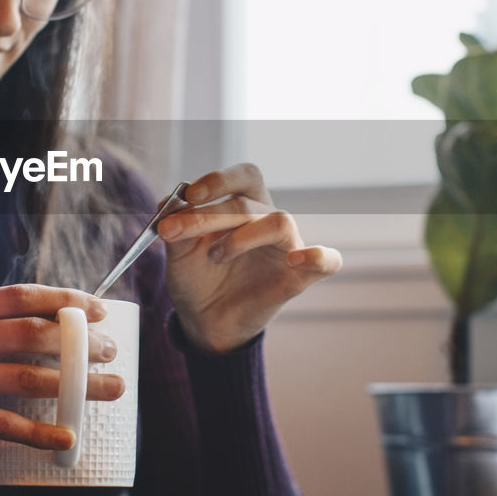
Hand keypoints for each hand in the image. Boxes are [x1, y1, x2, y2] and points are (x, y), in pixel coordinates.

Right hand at [0, 284, 123, 495]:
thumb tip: (42, 323)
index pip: (20, 295)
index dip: (63, 299)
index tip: (97, 308)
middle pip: (32, 333)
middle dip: (79, 343)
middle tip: (111, 351)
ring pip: (27, 377)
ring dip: (75, 385)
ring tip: (109, 390)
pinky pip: (2, 422)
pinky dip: (39, 431)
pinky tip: (66, 437)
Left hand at [156, 164, 341, 352]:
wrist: (203, 320)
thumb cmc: (197, 278)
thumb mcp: (178, 251)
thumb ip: (176, 225)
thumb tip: (169, 202)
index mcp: (244, 204)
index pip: (244, 175)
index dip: (219, 179)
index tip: (189, 194)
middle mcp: (268, 219)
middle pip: (248, 202)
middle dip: (209, 215)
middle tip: (177, 231)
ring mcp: (287, 247)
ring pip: (280, 221)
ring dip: (240, 237)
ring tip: (215, 256)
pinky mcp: (299, 277)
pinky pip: (327, 261)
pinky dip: (318, 256)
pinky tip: (297, 260)